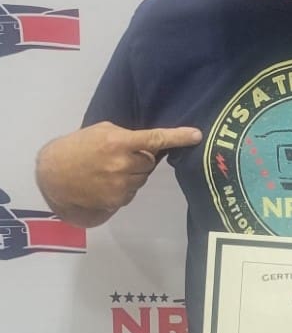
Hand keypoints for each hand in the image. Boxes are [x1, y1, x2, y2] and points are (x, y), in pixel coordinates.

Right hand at [36, 121, 201, 220]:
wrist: (54, 175)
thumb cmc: (78, 146)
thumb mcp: (102, 131)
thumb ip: (127, 136)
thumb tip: (150, 144)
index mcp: (119, 142)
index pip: (155, 139)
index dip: (178, 137)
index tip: (196, 135)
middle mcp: (123, 165)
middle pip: (150, 161)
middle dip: (142, 157)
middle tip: (123, 155)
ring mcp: (120, 185)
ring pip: (143, 177)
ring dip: (134, 172)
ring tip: (111, 168)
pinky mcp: (116, 201)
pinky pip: (133, 191)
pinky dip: (125, 186)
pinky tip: (107, 181)